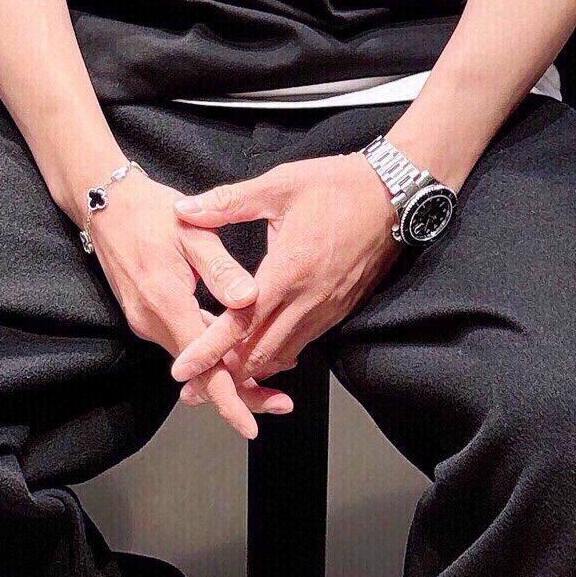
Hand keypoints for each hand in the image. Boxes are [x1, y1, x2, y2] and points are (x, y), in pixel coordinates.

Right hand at [85, 167, 291, 438]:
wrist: (104, 202)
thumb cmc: (151, 212)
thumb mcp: (192, 232)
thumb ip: (222, 270)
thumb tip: (251, 299)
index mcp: (167, 304)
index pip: (202, 367)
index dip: (229, 398)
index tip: (252, 425)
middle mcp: (152, 322)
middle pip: (200, 374)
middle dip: (239, 392)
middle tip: (280, 402)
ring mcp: (146, 322)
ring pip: (192, 362)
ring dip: (227, 373)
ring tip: (269, 380)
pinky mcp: (146, 315)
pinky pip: (183, 344)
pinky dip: (210, 354)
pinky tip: (235, 351)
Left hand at [170, 154, 398, 390]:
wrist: (393, 194)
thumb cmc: (337, 186)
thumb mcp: (278, 185)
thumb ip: (227, 202)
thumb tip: (184, 209)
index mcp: (287, 270)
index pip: (240, 322)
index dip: (208, 349)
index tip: (182, 369)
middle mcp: (308, 298)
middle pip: (260, 352)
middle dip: (224, 375)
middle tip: (193, 391)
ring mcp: (327, 308)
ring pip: (283, 354)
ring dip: (252, 370)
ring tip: (222, 380)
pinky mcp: (340, 309)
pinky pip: (303, 343)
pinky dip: (278, 355)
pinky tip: (261, 354)